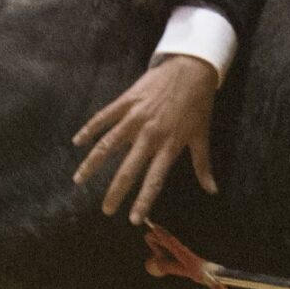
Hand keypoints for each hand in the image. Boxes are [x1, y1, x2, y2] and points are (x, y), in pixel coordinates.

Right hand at [72, 54, 219, 225]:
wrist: (191, 69)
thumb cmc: (198, 105)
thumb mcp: (202, 135)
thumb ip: (202, 165)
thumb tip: (212, 190)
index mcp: (169, 145)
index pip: (154, 180)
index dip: (143, 201)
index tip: (133, 219)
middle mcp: (150, 134)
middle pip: (128, 169)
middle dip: (115, 191)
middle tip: (105, 209)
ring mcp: (135, 117)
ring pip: (108, 144)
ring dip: (92, 164)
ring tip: (78, 180)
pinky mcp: (126, 101)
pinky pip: (104, 117)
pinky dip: (89, 129)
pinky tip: (77, 142)